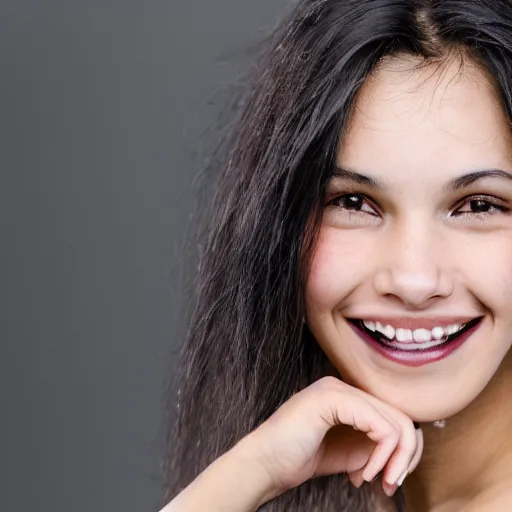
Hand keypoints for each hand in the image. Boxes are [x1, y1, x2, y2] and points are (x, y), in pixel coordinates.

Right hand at [243, 376, 422, 498]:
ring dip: (396, 459)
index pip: (393, 415)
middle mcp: (343, 387)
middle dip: (405, 457)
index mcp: (347, 397)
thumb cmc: (299, 459)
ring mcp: (337, 389)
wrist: (264, 464)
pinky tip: (362, 474)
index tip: (386, 479)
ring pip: (396, 421)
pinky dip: (382, 456)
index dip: (401, 451)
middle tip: (390, 483)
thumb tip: (408, 447)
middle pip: (400, 417)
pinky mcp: (333, 399)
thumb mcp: (349, 452)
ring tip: (378, 480)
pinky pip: (380, 427)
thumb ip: (374, 444)